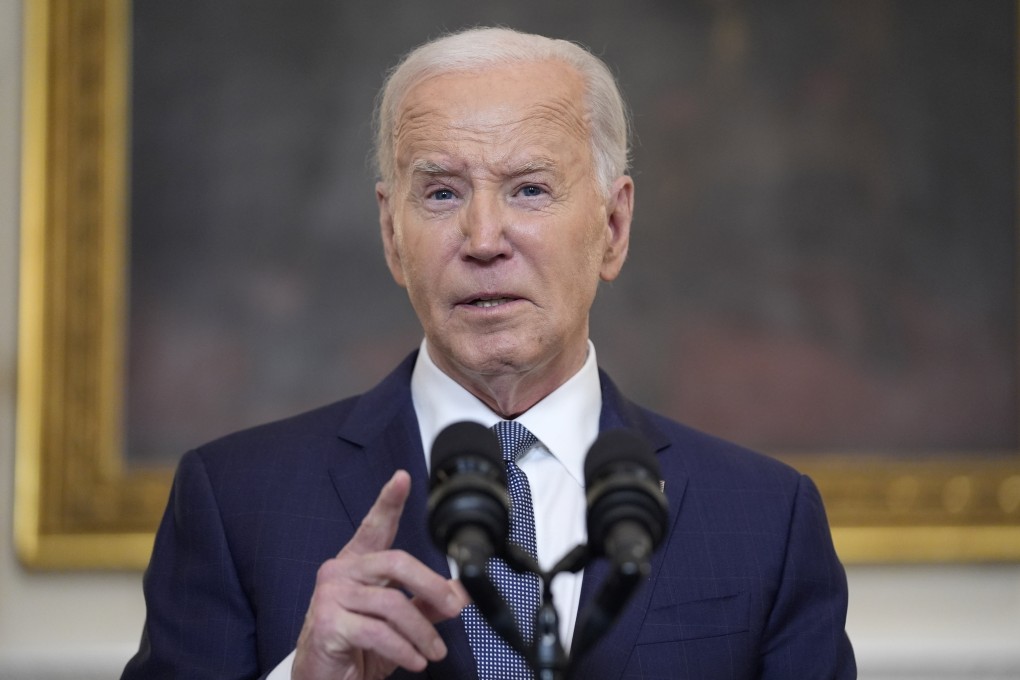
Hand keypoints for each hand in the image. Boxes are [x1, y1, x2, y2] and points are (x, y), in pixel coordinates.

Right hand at [292, 470, 468, 679]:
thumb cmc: (356, 649)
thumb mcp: (397, 624)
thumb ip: (425, 603)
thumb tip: (459, 593)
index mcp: (356, 564)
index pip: (374, 526)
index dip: (388, 502)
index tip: (403, 479)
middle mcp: (340, 572)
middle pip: (396, 563)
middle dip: (431, 586)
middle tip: (453, 608)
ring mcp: (330, 596)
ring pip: (392, 603)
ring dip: (421, 632)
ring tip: (432, 652)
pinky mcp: (327, 623)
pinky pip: (378, 631)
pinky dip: (403, 649)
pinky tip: (413, 660)